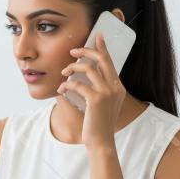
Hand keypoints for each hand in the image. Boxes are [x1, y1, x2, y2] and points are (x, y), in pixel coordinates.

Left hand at [56, 32, 125, 149]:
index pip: (110, 62)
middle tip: (73, 51)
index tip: (97, 37)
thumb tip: (85, 75)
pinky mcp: (96, 99)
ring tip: (63, 73)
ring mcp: (107, 92)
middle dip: (86, 51)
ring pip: (88, 68)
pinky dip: (66, 84)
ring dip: (72, 67)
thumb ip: (100, 89)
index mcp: (118, 87)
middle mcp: (115, 87)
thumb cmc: (98, 123)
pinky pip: (78, 84)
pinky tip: (61, 89)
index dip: (103, 48)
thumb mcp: (102, 104)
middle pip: (102, 59)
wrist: (101, 141)